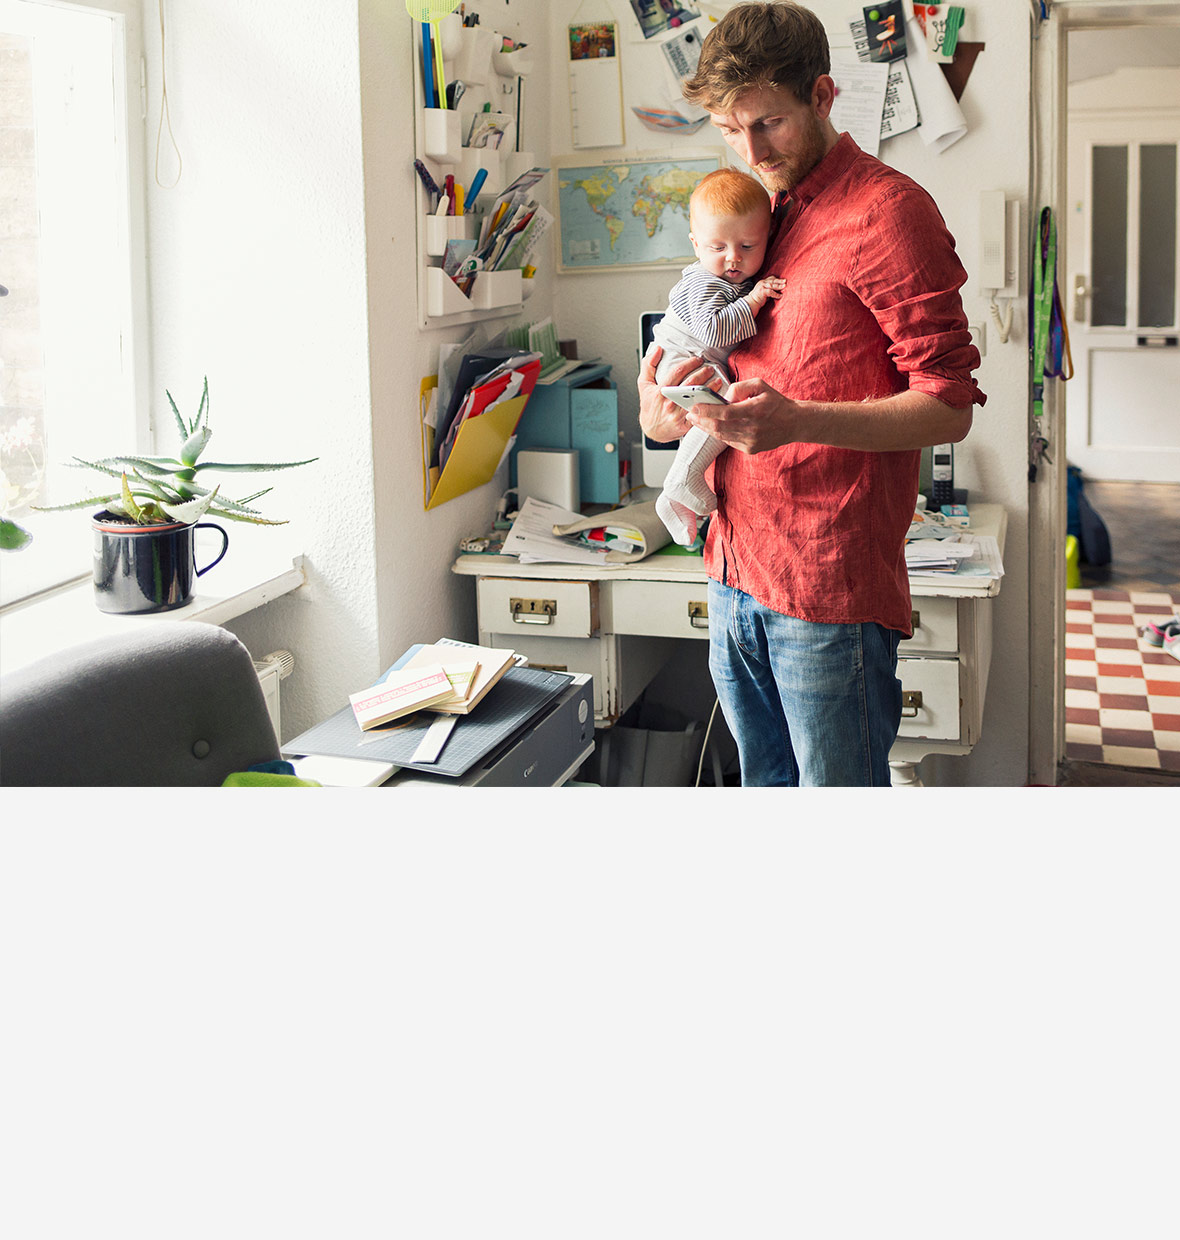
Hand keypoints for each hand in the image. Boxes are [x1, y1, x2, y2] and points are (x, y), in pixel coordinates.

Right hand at [637, 344, 727, 442]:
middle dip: (703, 373)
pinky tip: (716, 398)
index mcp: (660, 391)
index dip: (690, 363)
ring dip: (710, 388)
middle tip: (710, 368)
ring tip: (717, 380)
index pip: (678, 372)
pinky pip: (701, 412)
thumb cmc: (649, 406)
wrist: (652, 429)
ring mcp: (678, 414)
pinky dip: (710, 404)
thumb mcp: (644, 385)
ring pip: (698, 398)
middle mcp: (669, 402)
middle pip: (691, 384)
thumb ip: (648, 365)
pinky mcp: (685, 424)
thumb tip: (657, 349)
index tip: (698, 360)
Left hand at [684, 377, 798, 454]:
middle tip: (690, 414)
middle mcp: (752, 429)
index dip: (706, 411)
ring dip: (706, 428)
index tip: (692, 407)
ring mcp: (750, 442)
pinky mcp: (750, 449)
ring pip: (721, 436)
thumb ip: (739, 387)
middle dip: (701, 421)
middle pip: (719, 427)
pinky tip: (712, 426)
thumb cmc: (775, 402)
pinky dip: (718, 433)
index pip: (724, 413)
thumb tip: (722, 397)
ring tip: (696, 420)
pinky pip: (729, 441)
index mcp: (755, 411)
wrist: (793, 423)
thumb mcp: (760, 385)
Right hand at [747, 275, 785, 312]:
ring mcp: (762, 287)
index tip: (782, 280)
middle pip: (772, 280)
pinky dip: (776, 294)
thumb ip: (769, 290)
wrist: (751, 303)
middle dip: (779, 281)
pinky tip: (780, 296)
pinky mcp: (762, 291)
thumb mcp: (764, 292)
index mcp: (762, 282)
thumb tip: (777, 291)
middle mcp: (762, 283)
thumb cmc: (758, 299)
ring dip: (779, 286)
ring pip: (772, 285)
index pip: (770, 278)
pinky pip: (771, 292)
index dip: (776, 279)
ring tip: (785, 286)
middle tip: (785, 281)